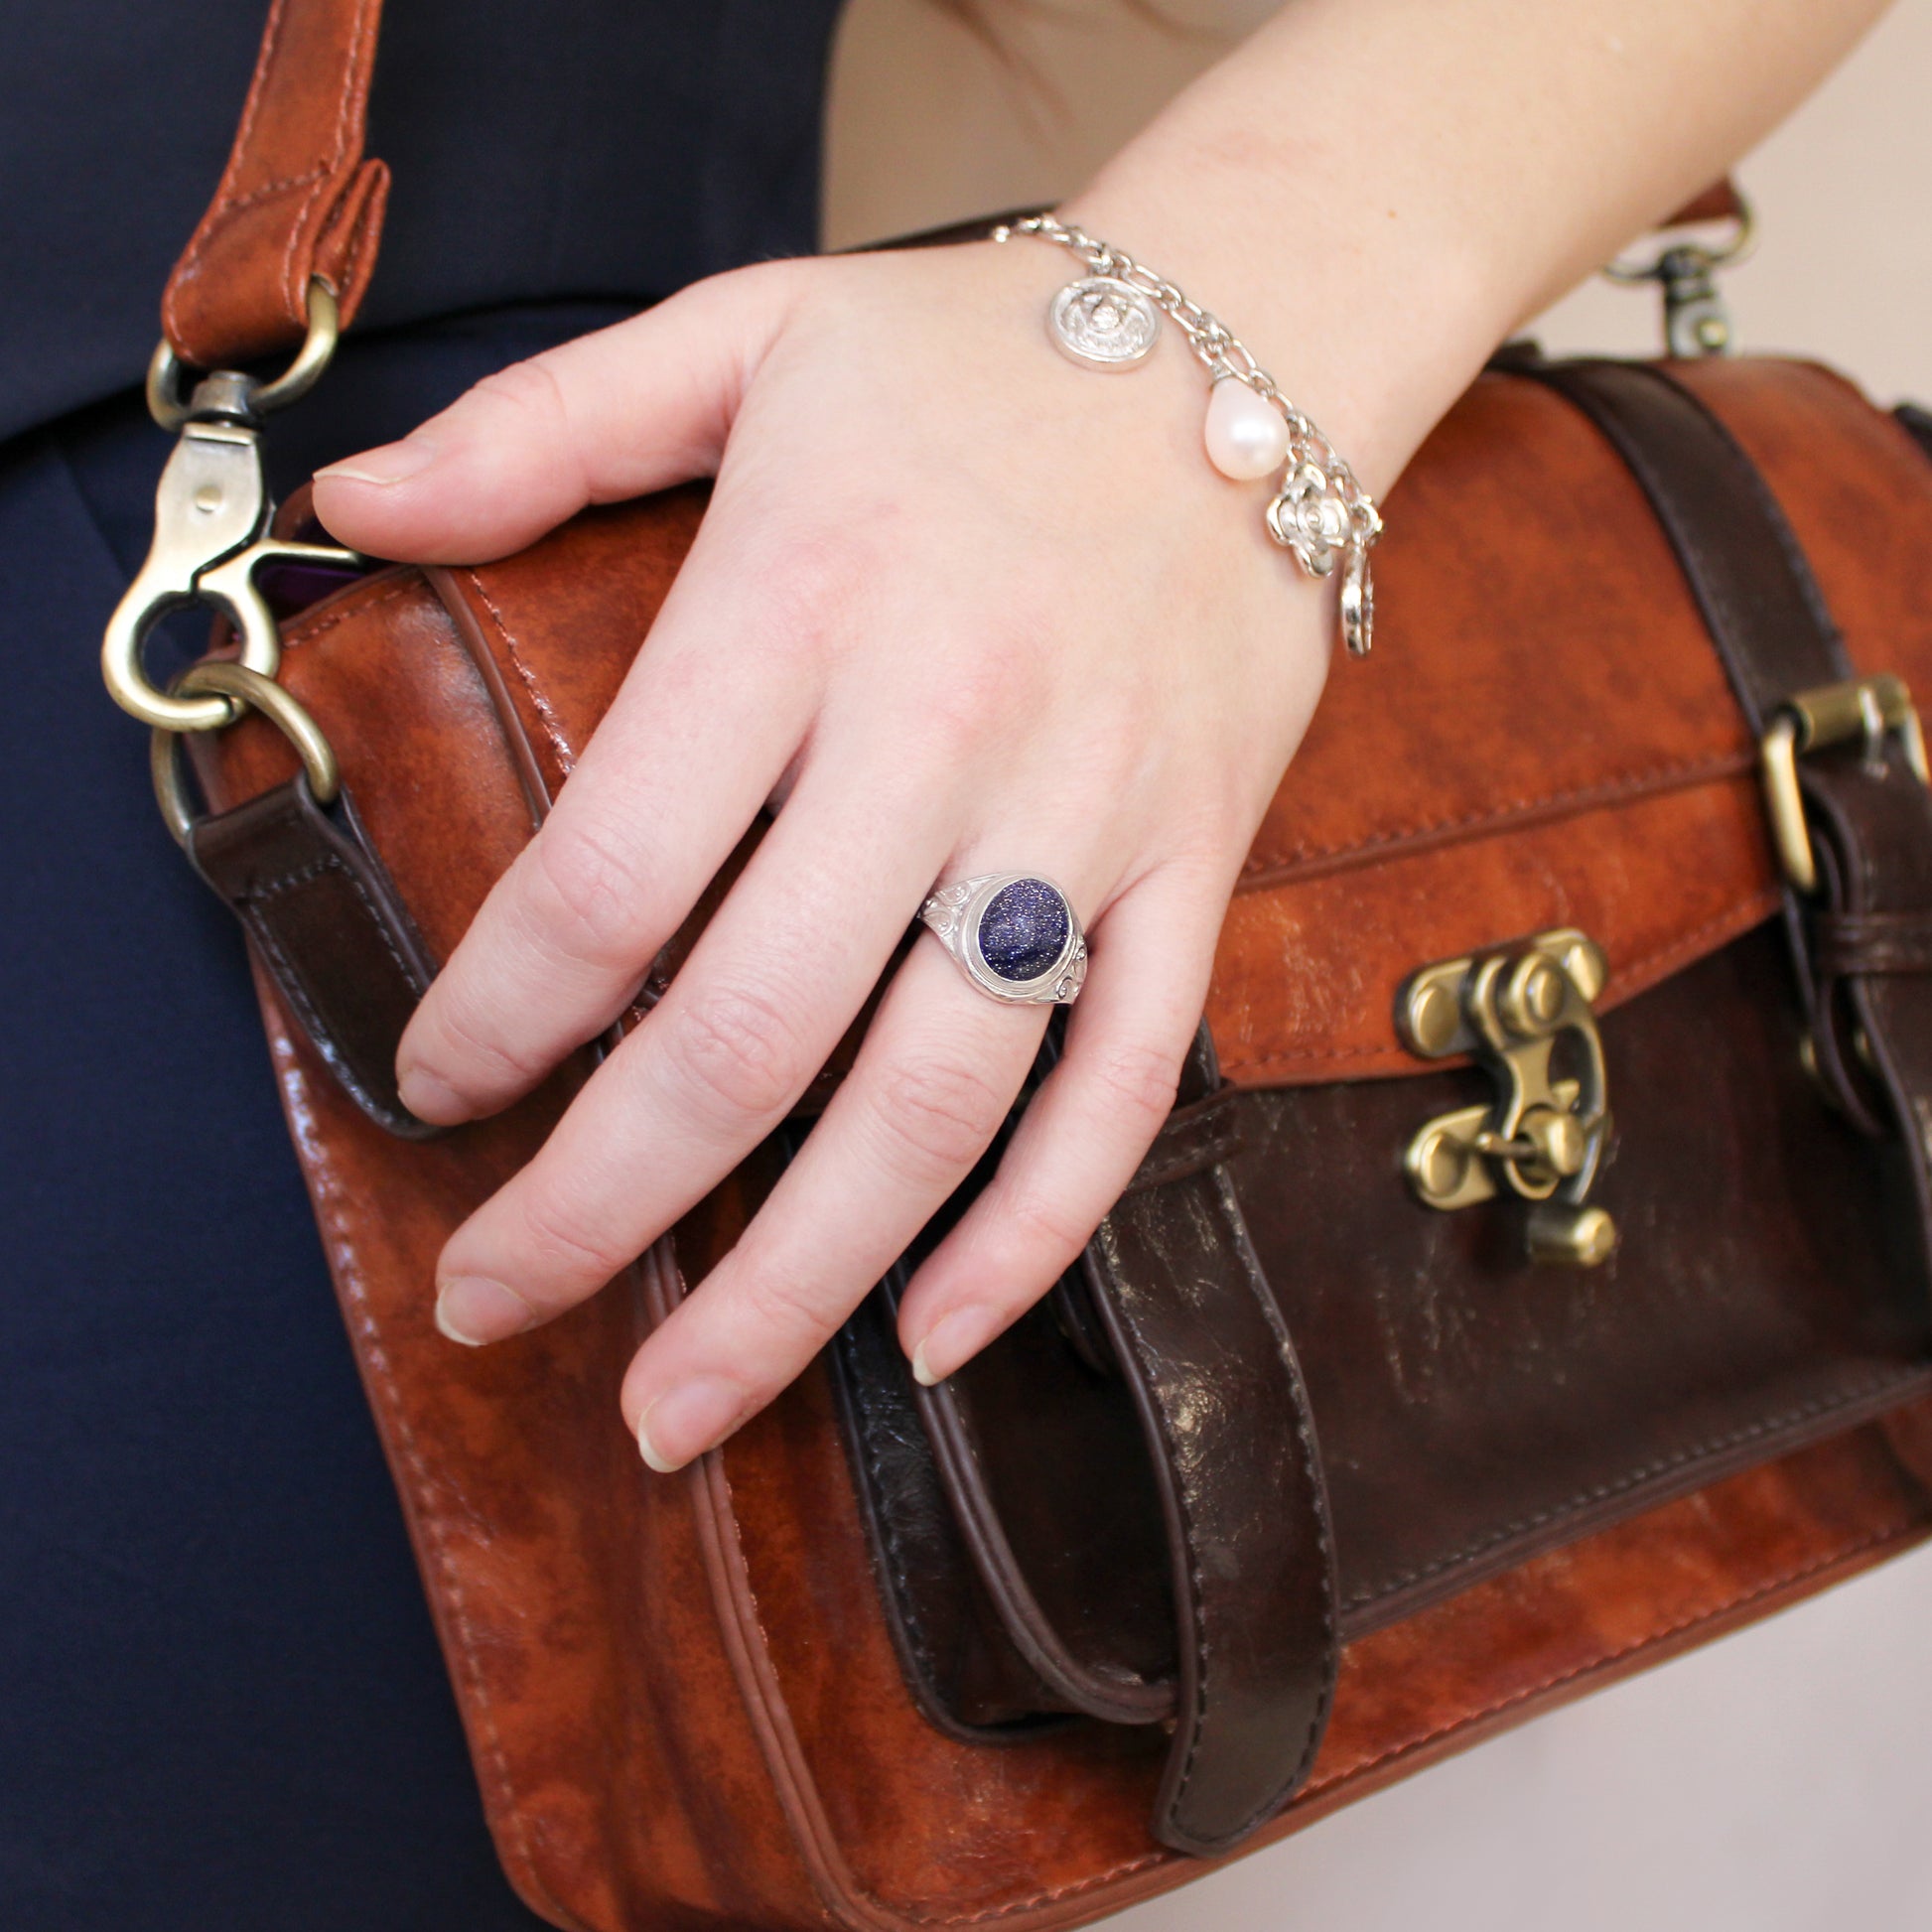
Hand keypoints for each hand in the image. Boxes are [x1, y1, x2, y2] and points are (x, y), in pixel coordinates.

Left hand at [312, 235, 1332, 1471]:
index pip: (611, 873)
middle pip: (754, 1034)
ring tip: (685, 1406)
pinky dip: (1034, 1232)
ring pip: (935, 1107)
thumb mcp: (744, 333)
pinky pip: (1124, 1089)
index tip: (437, 1090)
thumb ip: (540, 427)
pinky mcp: (1194, 874)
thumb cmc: (980, 356)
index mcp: (804, 604)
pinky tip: (932, 1332)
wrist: (1254, 345)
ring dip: (800, 1285)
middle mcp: (945, 735)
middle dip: (604, 1205)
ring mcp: (1088, 824)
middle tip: (502, 1304)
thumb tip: (360, 509)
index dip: (496, 1018)